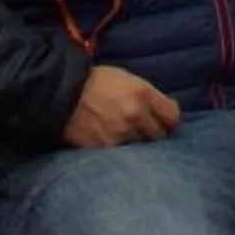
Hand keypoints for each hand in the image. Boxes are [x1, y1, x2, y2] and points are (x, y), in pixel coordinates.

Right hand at [63, 65, 180, 148]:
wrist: (61, 94)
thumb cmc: (95, 82)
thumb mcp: (126, 79)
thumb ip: (147, 96)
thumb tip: (161, 112)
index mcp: (142, 94)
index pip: (173, 117)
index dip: (168, 120)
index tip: (163, 121)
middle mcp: (135, 115)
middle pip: (159, 135)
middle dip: (153, 133)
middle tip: (144, 130)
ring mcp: (120, 134)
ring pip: (141, 147)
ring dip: (137, 143)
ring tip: (125, 135)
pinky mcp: (105, 149)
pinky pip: (123, 154)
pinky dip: (121, 150)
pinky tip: (113, 141)